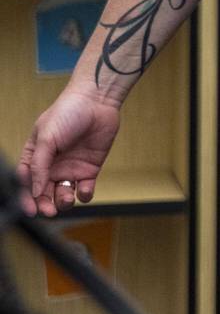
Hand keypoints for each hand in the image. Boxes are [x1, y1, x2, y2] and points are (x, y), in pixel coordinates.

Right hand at [17, 89, 120, 216]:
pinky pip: (85, 189)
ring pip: (64, 195)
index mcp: (36, 157)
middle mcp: (52, 165)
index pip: (27, 183)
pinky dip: (85, 194)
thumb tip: (35, 191)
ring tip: (67, 198)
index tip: (32, 210)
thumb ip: (38, 165)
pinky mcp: (90, 168)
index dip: (27, 199)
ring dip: (64, 201)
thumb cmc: (68, 113)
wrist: (98, 101)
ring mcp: (71, 168)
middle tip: (49, 211)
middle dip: (45, 205)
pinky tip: (84, 190)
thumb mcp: (46, 138)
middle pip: (44, 194)